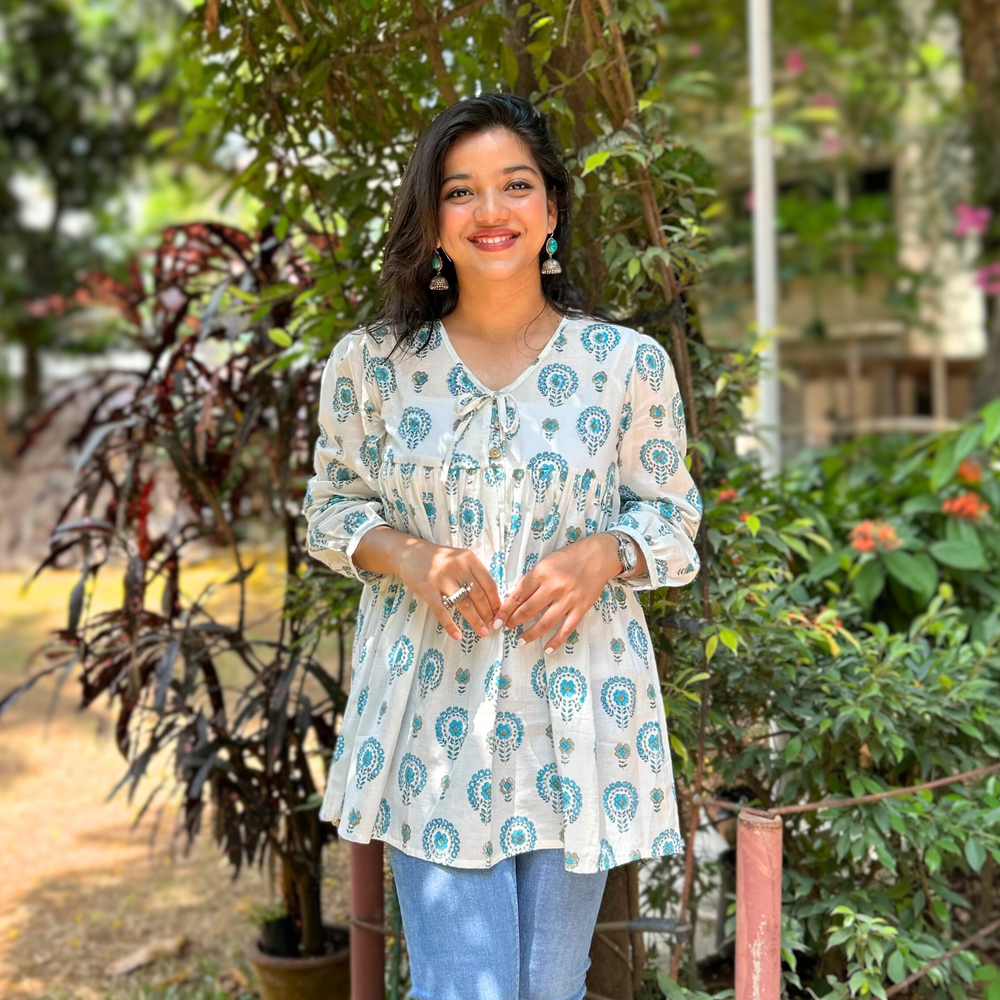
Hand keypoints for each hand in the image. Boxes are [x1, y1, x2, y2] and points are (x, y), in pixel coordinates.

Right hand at [394, 536, 500, 641]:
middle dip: (488, 614)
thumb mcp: (459, 558)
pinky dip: (450, 625)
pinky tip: (457, 635)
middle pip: (479, 596)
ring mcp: (441, 579)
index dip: (495, 602)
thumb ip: (474, 572)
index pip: (489, 584)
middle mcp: (457, 567)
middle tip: (492, 626)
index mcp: (468, 559)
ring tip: (482, 632)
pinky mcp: (427, 590)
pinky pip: (442, 611)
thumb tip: (490, 599)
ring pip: (464, 605)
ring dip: (475, 621)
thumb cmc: (438, 558)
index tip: (498, 614)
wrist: (409, 552)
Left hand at [492, 534, 621, 653]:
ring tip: (521, 640)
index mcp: (541, 573)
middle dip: (514, 622)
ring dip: (530, 634)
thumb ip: (530, 580)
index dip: (505, 610)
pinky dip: (556, 641)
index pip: (517, 595)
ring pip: (545, 622)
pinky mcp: (581, 608)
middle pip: (528, 610)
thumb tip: (512, 597)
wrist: (598, 556)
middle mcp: (553, 587)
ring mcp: (568, 599)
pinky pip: (567, 628)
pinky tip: (547, 649)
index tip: (496, 620)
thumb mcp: (545, 563)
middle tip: (506, 628)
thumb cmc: (569, 557)